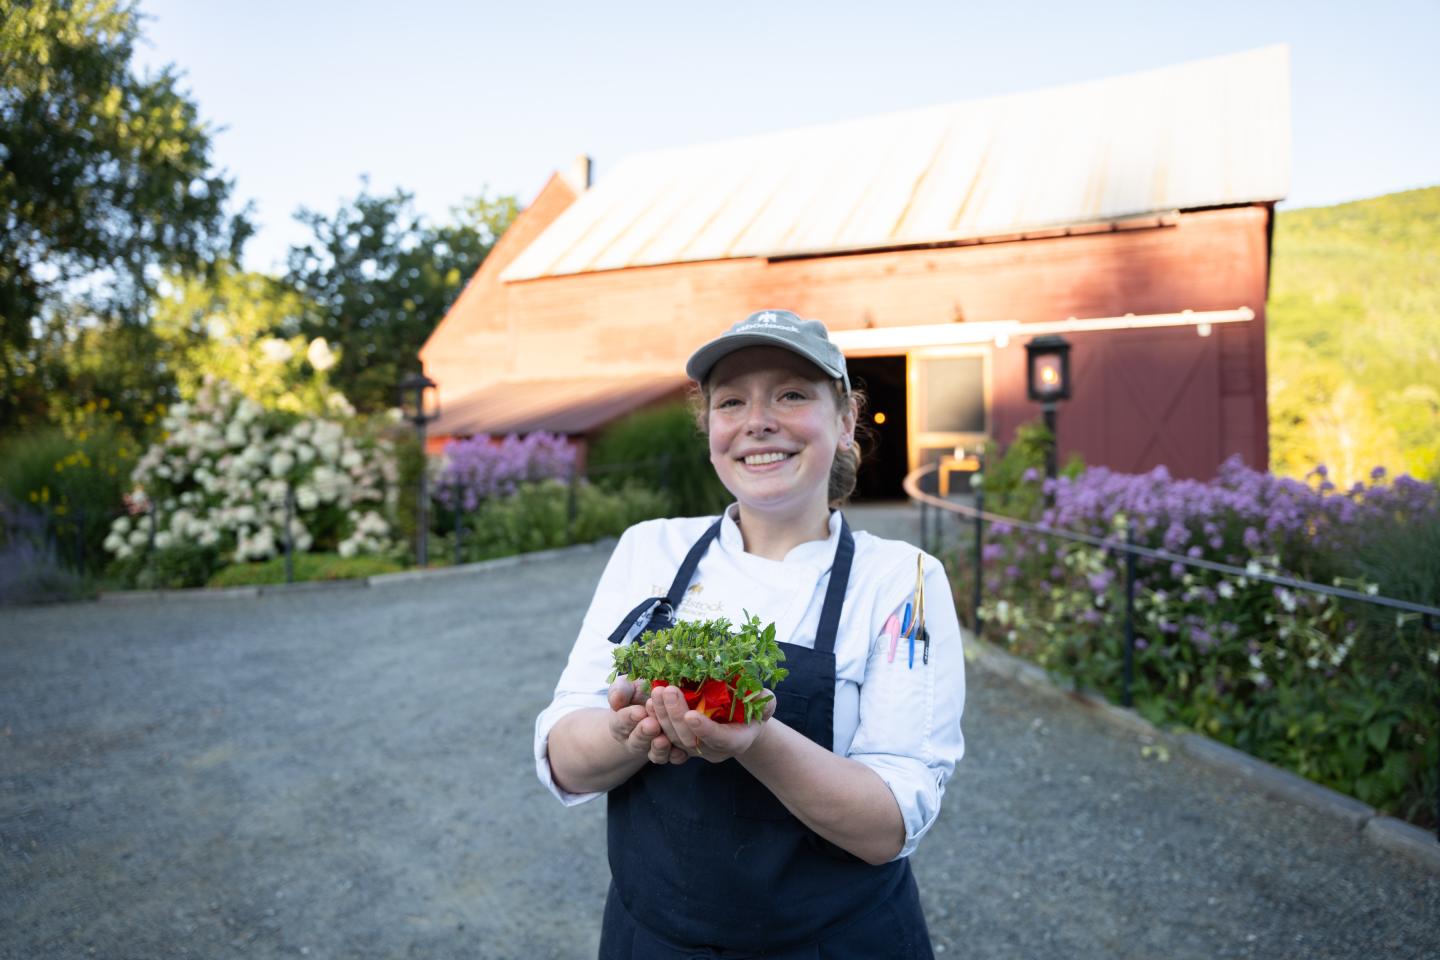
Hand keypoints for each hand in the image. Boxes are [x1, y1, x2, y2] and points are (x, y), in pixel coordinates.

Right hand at [607, 677, 687, 765]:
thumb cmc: (639, 695)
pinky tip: (681, 750)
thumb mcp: (629, 688)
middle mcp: (634, 740)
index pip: (622, 721)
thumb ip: (621, 691)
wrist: (654, 707)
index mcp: (621, 723)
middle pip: (637, 740)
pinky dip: (676, 755)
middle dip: (644, 733)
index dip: (629, 717)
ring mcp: (652, 749)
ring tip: (664, 739)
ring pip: (654, 753)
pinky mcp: (671, 753)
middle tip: (652, 724)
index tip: (639, 711)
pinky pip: (672, 758)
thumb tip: (617, 698)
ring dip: (659, 748)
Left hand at [646, 684, 776, 763]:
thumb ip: (764, 701)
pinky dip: (656, 720)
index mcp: (736, 741)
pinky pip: (664, 736)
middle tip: (667, 691)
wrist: (741, 721)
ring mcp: (695, 748)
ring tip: (656, 692)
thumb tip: (758, 695)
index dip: (705, 729)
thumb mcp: (765, 703)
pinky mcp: (681, 741)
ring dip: (662, 716)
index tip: (691, 714)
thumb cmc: (755, 709)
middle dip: (676, 715)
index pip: (718, 739)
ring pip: (673, 738)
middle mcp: (713, 750)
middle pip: (689, 739)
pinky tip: (649, 702)